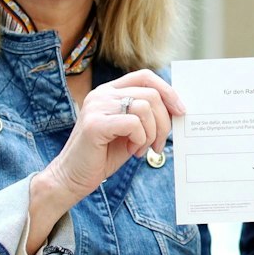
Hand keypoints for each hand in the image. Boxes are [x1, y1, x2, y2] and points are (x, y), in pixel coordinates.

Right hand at [39, 69, 182, 201]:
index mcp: (110, 92)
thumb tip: (176, 109)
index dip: (168, 91)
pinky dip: (140, 140)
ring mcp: (97, 106)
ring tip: (141, 149)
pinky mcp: (95, 124)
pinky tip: (132, 151)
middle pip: (151, 94)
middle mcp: (102, 94)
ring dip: (151, 134)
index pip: (145, 76)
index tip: (181, 111)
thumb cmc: (103, 156)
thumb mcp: (130, 131)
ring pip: (145, 108)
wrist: (73, 178)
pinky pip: (133, 124)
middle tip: (158, 145)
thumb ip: (147, 116)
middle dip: (164, 123)